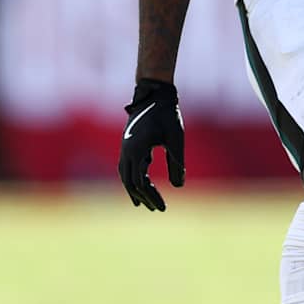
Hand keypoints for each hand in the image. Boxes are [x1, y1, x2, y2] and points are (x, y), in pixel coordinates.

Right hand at [119, 79, 184, 210]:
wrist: (154, 94)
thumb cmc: (167, 115)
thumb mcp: (176, 139)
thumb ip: (177, 162)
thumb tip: (178, 186)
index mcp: (137, 151)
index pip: (141, 183)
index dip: (151, 197)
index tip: (163, 208)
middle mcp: (126, 151)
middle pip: (129, 182)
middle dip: (143, 197)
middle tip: (157, 209)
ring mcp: (125, 147)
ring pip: (124, 175)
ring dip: (134, 190)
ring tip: (143, 203)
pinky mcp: (128, 144)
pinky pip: (126, 166)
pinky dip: (132, 178)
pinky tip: (142, 183)